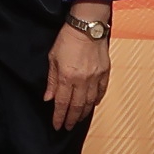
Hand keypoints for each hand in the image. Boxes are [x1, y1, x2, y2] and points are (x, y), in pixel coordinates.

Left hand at [45, 6, 111, 130]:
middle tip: (67, 126)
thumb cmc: (67, 39)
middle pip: (76, 106)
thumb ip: (52, 80)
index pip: (62, 103)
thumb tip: (48, 98)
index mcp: (67, 77)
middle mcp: (82, 80)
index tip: (57, 125)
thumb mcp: (52, 58)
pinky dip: (97, 100)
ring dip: (83, 113)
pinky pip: (101, 91)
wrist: (87, 26)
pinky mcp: (104, 72)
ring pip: (90, 101)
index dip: (59, 116)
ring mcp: (95, 77)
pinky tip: (93, 105)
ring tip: (78, 119)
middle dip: (71, 119)